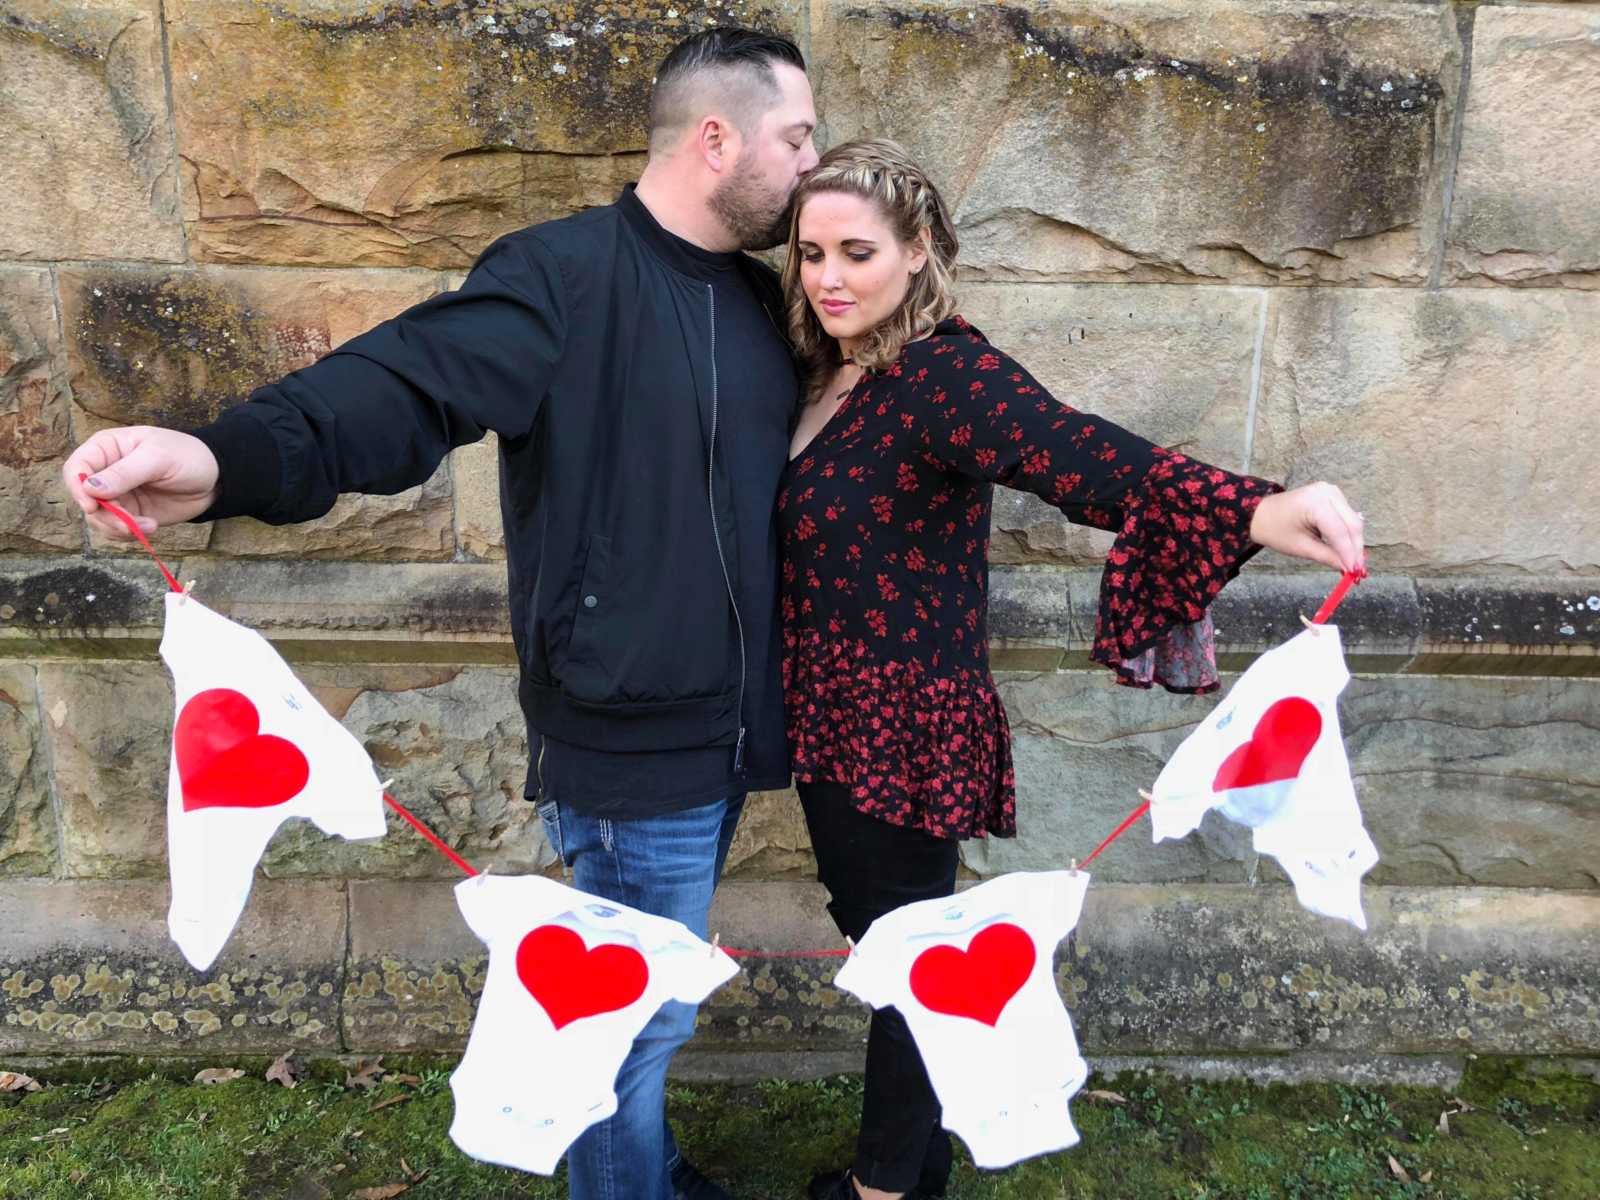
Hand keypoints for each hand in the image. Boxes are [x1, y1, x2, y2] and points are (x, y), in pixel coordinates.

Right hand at [61, 426, 220, 540]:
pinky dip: (128, 534)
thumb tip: (90, 489)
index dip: (77, 488)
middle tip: (128, 525)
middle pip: (84, 499)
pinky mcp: (130, 513)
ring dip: (118, 528)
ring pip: (98, 518)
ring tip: (148, 526)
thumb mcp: (158, 458)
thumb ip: (125, 473)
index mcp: (106, 448)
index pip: (76, 468)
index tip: (92, 506)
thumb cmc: (187, 456)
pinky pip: (116, 529)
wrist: (215, 478)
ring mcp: (117, 495)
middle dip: (104, 516)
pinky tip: (150, 528)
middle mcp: (106, 472)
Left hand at [1248, 482, 1365, 574]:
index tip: (1354, 571)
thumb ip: (1327, 556)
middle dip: (1356, 549)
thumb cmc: (1276, 529)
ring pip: (1353, 521)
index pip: (1340, 531)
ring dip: (1354, 542)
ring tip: (1353, 563)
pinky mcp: (1333, 495)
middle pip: (1352, 524)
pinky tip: (1347, 549)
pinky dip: (1348, 533)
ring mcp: (1331, 491)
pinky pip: (1347, 517)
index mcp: (1315, 503)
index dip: (1349, 553)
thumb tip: (1348, 568)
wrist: (1261, 514)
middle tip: (1358, 570)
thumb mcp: (1301, 547)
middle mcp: (1327, 492)